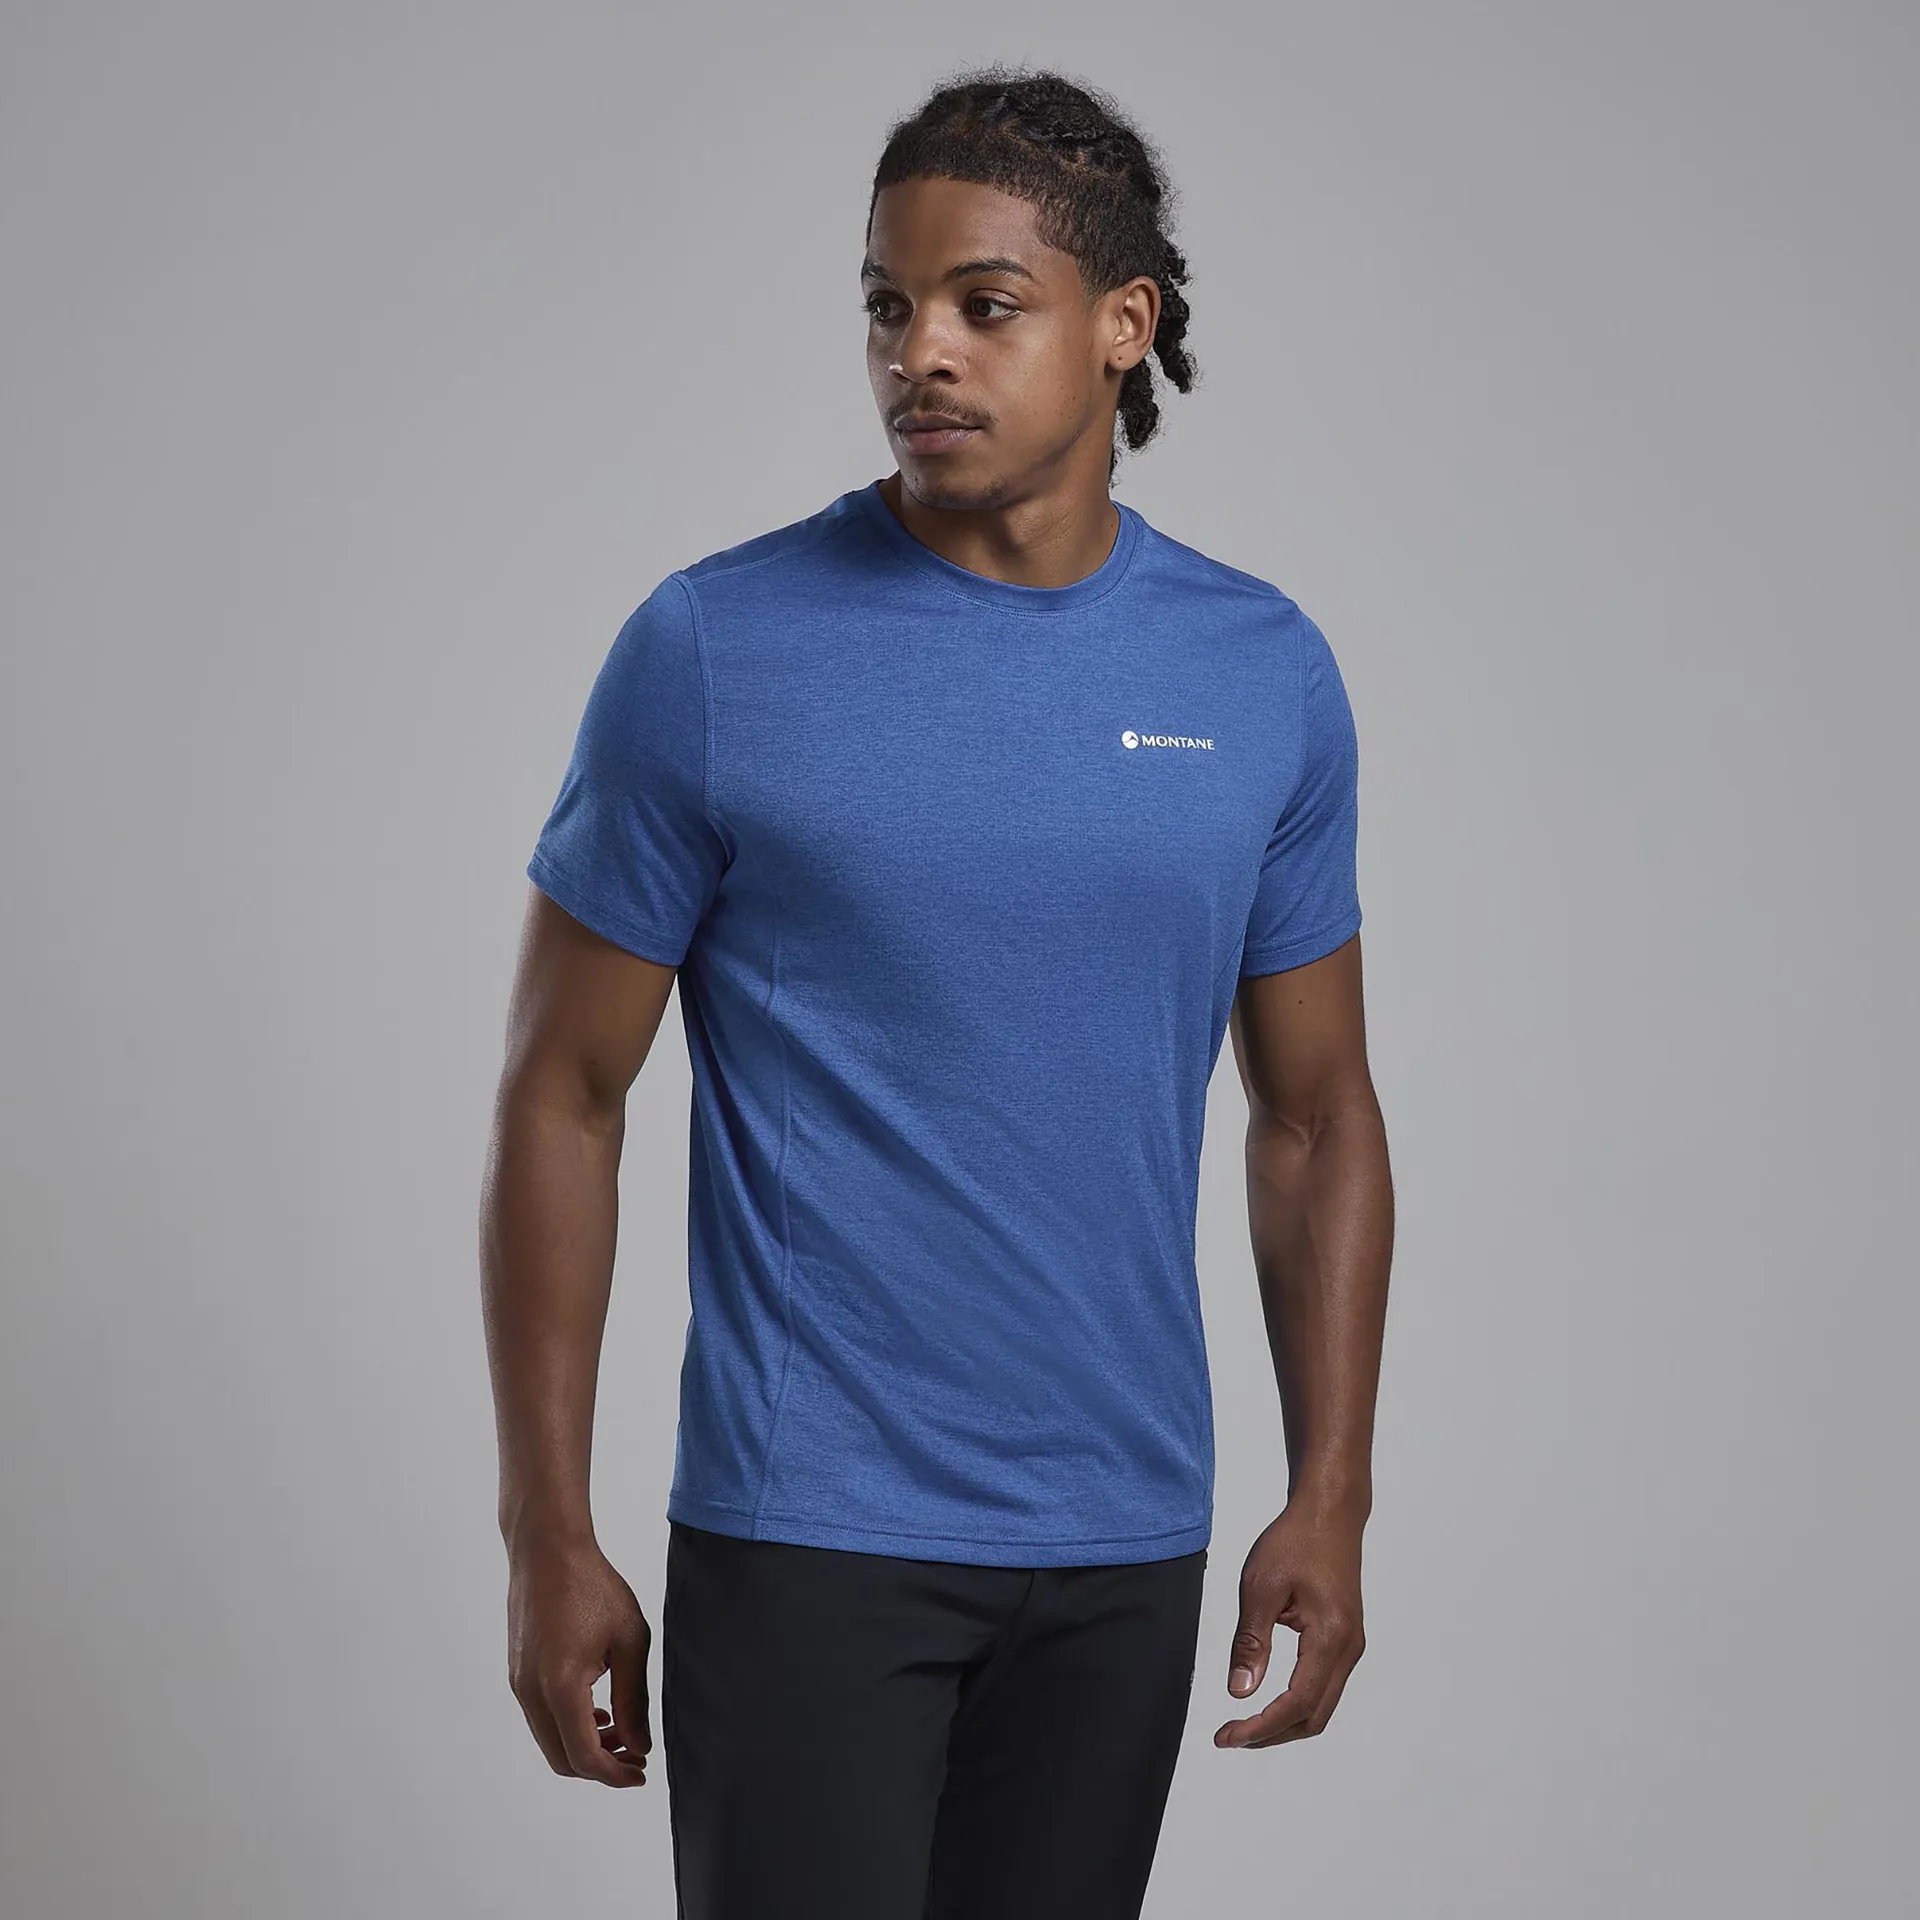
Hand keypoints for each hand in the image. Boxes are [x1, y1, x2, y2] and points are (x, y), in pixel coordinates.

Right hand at [506, 1532, 652, 1785]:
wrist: (547, 1550)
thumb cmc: (593, 1586)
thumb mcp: (630, 1639)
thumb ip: (635, 1698)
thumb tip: (640, 1745)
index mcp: (560, 1686)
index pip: (585, 1757)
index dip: (615, 1774)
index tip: (642, 1771)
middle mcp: (530, 1692)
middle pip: (562, 1759)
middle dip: (601, 1766)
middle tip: (635, 1754)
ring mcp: (518, 1684)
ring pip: (549, 1740)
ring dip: (584, 1746)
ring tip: (622, 1729)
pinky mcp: (516, 1674)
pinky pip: (540, 1718)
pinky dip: (568, 1726)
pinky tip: (597, 1710)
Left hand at [1214, 1498, 1365, 1748]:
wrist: (1329, 1513)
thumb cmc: (1295, 1541)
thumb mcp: (1261, 1586)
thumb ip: (1252, 1641)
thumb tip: (1240, 1692)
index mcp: (1330, 1637)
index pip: (1297, 1704)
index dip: (1261, 1728)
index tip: (1227, 1736)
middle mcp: (1349, 1649)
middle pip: (1314, 1717)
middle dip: (1272, 1734)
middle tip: (1231, 1735)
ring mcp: (1351, 1645)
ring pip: (1321, 1706)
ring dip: (1285, 1722)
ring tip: (1245, 1724)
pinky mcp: (1346, 1639)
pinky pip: (1324, 1686)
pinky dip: (1297, 1703)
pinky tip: (1269, 1699)